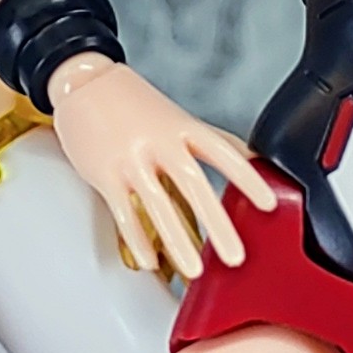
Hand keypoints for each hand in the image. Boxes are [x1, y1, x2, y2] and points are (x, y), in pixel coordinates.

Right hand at [46, 57, 273, 279]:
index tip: (268, 204)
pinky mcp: (105, 174)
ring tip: (194, 270)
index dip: (247, 179)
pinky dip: (138, 240)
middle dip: (216, 224)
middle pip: (193, 185)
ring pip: (158, 206)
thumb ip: (212, 139)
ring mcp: (131, 159)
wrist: (84, 82)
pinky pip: (124, 213)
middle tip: (235, 256)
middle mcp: (160, 142)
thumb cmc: (134, 104)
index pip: (222, 153)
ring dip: (178, 243)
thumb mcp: (178, 116)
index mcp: (183, 127)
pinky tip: (151, 261)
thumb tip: (251, 158)